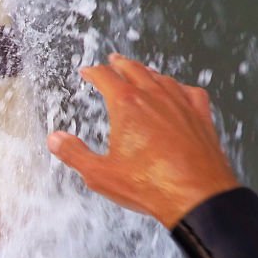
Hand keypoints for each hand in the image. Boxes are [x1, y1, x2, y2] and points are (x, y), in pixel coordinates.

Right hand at [47, 54, 239, 227]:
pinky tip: (180, 91)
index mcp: (127, 105)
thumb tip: (56, 140)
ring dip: (148, 72)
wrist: (197, 196)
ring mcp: (181, 104)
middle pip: (134, 69)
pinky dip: (180, 87)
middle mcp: (154, 97)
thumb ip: (74, 154)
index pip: (105, 77)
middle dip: (120, 64)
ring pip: (161, 77)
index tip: (88, 71)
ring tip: (142, 72)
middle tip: (114, 61)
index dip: (93, 72)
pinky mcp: (201, 116)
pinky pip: (190, 92)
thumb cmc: (151, 186)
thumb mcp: (100, 174)